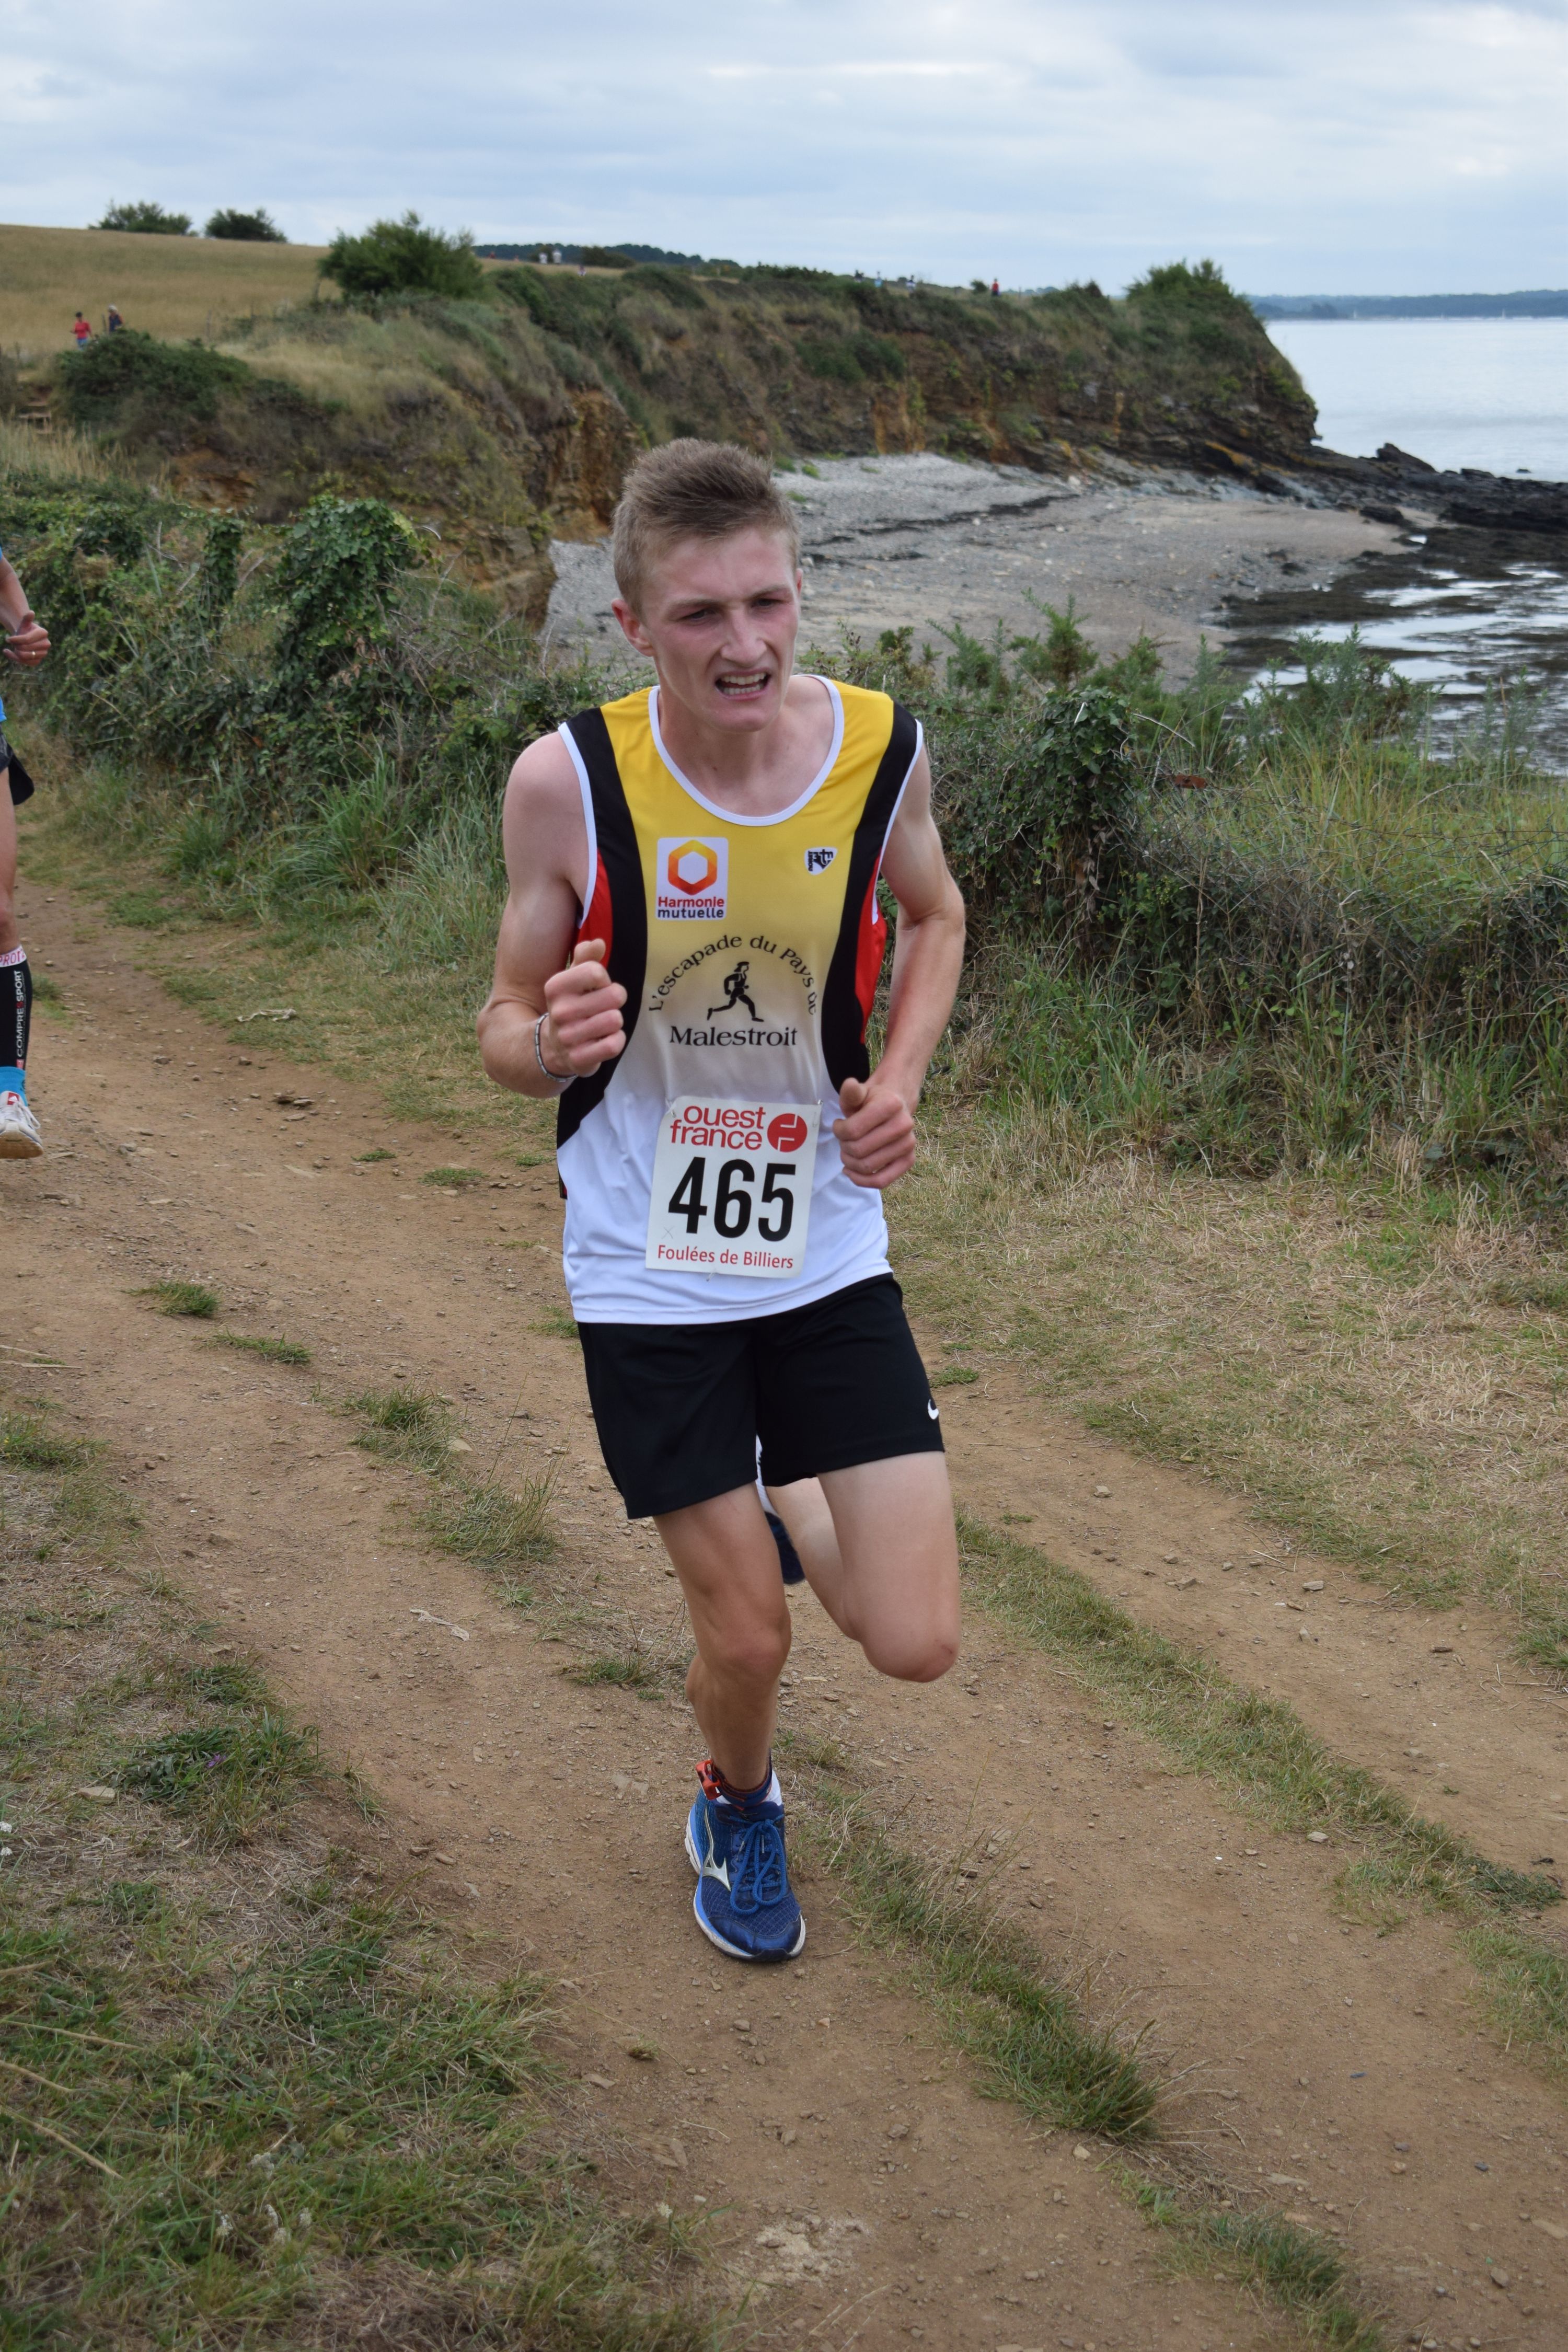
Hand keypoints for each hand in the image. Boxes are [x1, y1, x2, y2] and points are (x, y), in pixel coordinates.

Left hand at [4, 615, 48, 666]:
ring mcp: (43, 654)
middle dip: (16, 645)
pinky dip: (15, 658)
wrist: (26, 638)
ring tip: (13, 647)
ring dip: (15, 652)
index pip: (26, 639)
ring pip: (24, 656)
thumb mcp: (24, 623)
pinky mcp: (38, 661)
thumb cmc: (25, 630)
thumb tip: (31, 612)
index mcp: (43, 633)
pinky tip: (9, 653)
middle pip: (24, 648)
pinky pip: (25, 662)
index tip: (7, 639)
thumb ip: (26, 618)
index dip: (15, 640)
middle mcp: (46, 644)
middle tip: (12, 642)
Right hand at [540, 939, 626, 1075]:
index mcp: (556, 987)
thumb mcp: (572, 979)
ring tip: (602, 1024)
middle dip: (615, 1001)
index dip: (604, 979)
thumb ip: (585, 958)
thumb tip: (599, 943)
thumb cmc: (571, 1005)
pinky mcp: (579, 1059)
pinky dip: (615, 1041)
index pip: (597, 972)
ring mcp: (568, 1037)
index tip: (597, 987)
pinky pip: (614, 1045)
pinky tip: (604, 1040)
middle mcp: (559, 1012)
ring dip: (615, 1022)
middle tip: (603, 1007)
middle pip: (614, 995)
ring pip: (616, 1020)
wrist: (553, 1047)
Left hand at [833, 1071, 916, 1188]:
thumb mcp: (859, 1093)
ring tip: (848, 1151)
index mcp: (891, 1105)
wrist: (896, 1103)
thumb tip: (849, 1085)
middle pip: (858, 1150)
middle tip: (843, 1140)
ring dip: (850, 1162)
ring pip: (867, 1167)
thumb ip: (851, 1092)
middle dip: (844, 1147)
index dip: (838, 1131)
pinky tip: (851, 1172)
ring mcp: (908, 1144)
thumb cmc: (872, 1101)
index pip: (852, 1130)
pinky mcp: (908, 1160)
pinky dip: (862, 1180)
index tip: (838, 1125)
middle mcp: (904, 1125)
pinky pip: (882, 1181)